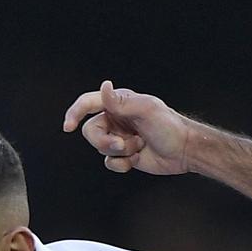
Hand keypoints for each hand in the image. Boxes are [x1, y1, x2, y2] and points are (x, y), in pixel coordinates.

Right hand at [62, 81, 192, 175]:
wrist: (184, 150)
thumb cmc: (168, 125)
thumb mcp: (146, 109)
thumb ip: (121, 102)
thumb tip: (104, 86)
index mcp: (117, 102)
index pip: (88, 103)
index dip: (74, 113)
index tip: (68, 127)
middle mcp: (115, 118)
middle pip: (91, 132)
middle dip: (105, 142)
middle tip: (123, 145)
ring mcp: (118, 137)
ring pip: (101, 149)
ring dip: (120, 152)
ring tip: (139, 147)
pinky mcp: (123, 155)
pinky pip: (110, 163)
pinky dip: (123, 164)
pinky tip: (138, 158)